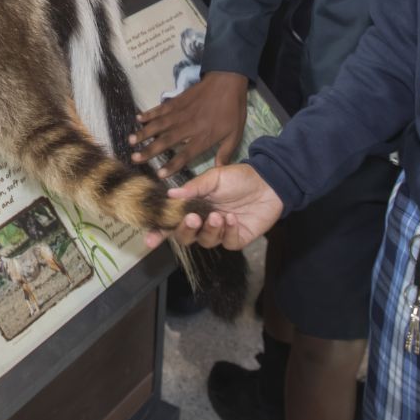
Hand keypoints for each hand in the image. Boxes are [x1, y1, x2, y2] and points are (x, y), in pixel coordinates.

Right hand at [133, 71, 249, 170]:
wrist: (228, 80)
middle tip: (134, 158)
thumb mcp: (235, 134)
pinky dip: (149, 113)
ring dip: (144, 133)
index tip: (159, 174)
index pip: (186, 154)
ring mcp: (181, 112)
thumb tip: (220, 170)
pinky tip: (138, 119)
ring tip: (131, 141)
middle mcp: (189, 125)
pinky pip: (161, 108)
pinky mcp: (178, 100)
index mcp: (204, 136)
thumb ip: (226, 152)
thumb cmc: (233, 109)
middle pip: (167, 140)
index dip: (172, 165)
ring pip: (160, 124)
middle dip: (149, 150)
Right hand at [144, 164, 284, 250]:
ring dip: (209, 230)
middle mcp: (203, 222)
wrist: (268, 183)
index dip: (160, 233)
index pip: (172, 223)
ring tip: (218, 215)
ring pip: (205, 241)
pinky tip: (233, 219)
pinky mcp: (236, 239)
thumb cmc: (238, 178)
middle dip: (185, 230)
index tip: (150, 240)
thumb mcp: (214, 177)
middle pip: (185, 237)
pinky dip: (228, 231)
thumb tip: (170, 194)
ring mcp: (220, 232)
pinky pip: (226, 242)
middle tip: (193, 218)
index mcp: (193, 206)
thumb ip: (193, 187)